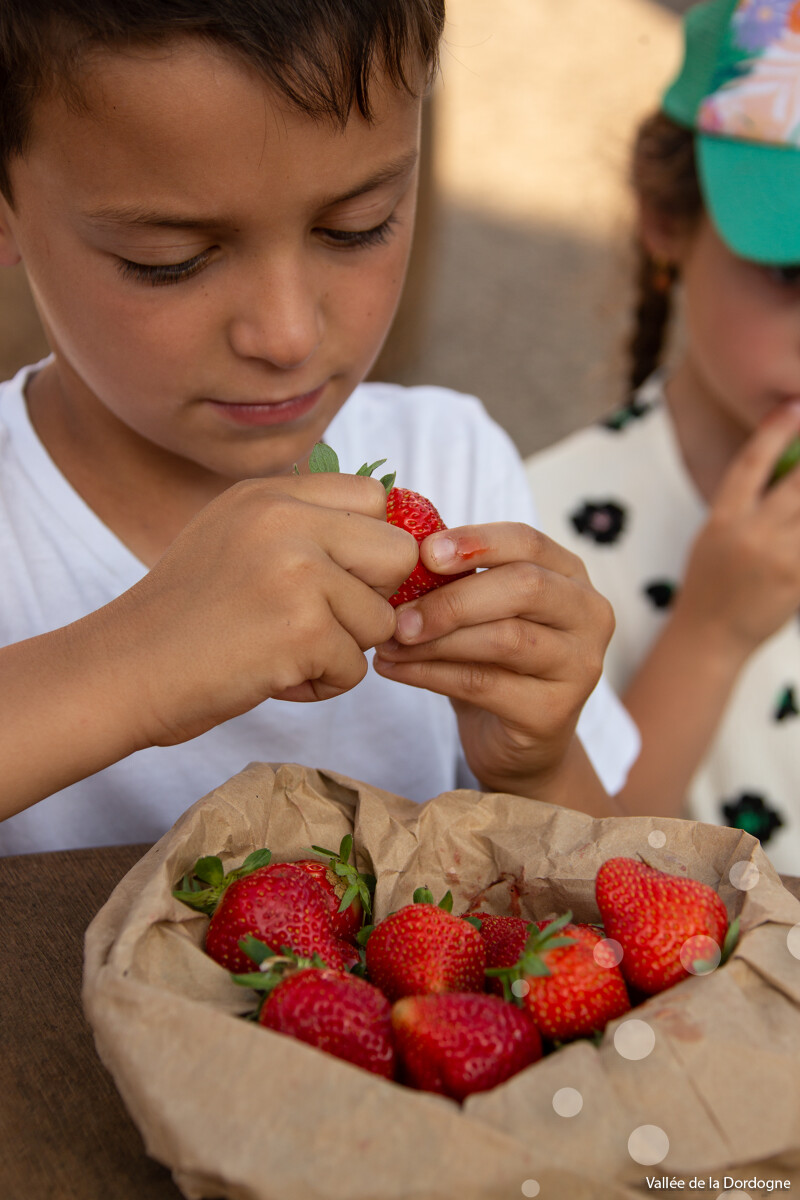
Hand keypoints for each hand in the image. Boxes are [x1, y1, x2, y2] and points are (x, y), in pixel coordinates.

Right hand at [103, 472, 418, 747]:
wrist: (123, 671)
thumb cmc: (184, 618)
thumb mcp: (236, 537)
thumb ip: (303, 527)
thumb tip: (398, 541)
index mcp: (271, 493)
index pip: (376, 498)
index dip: (374, 547)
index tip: (349, 580)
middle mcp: (286, 520)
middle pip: (398, 553)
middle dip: (373, 598)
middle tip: (323, 621)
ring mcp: (297, 573)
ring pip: (381, 619)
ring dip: (343, 649)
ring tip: (283, 652)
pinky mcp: (302, 630)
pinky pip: (356, 668)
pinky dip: (320, 685)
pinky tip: (272, 677)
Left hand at [372, 522, 614, 796]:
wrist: (515, 740)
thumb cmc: (494, 661)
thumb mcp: (481, 611)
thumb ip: (457, 579)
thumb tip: (400, 554)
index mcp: (570, 576)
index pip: (528, 542)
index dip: (476, 543)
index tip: (425, 553)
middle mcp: (589, 615)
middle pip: (524, 587)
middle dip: (453, 599)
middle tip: (399, 615)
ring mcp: (579, 666)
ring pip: (504, 639)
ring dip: (436, 640)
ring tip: (389, 643)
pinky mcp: (554, 712)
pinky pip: (482, 684)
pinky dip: (429, 674)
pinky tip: (394, 669)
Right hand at [674, 403, 799, 662]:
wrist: (710, 638)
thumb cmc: (711, 583)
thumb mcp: (714, 535)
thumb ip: (746, 502)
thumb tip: (784, 466)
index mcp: (723, 520)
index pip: (750, 464)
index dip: (774, 432)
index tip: (794, 407)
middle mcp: (752, 536)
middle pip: (797, 483)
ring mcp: (780, 560)